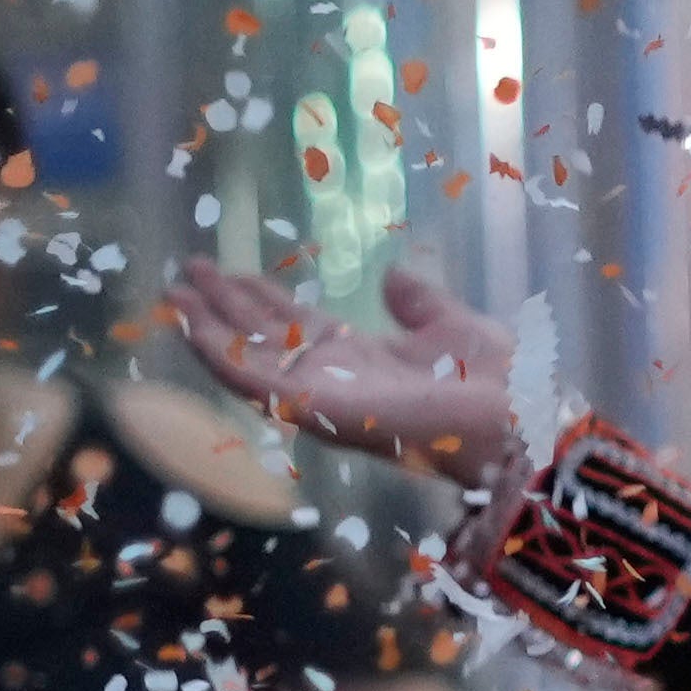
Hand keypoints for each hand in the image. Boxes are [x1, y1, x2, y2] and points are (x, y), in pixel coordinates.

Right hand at [175, 250, 536, 491]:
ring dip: (208, 328)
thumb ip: (417, 302)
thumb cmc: (496, 380)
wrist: (517, 418)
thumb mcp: (451, 323)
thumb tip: (394, 276)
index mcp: (361, 359)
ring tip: (174, 293)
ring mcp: (320, 397)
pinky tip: (189, 327)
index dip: (258, 299)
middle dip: (223, 308)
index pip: (294, 327)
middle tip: (184, 274)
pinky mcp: (316, 409)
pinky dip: (219, 355)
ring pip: (248, 360)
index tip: (227, 271)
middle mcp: (333, 380)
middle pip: (262, 339)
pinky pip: (254, 382)